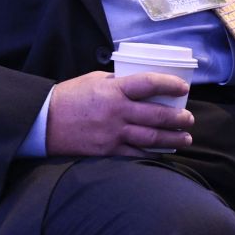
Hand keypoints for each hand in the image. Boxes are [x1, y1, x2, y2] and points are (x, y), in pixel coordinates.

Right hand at [45, 71, 194, 156]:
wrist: (45, 121)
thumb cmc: (70, 97)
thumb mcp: (94, 80)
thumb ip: (118, 83)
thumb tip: (139, 86)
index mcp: (113, 90)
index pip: (148, 84)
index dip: (169, 85)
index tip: (183, 87)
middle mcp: (116, 112)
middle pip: (156, 115)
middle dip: (178, 118)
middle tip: (189, 119)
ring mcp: (113, 134)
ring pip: (151, 138)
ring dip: (172, 138)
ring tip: (186, 138)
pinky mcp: (107, 151)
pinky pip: (136, 154)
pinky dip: (153, 154)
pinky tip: (164, 152)